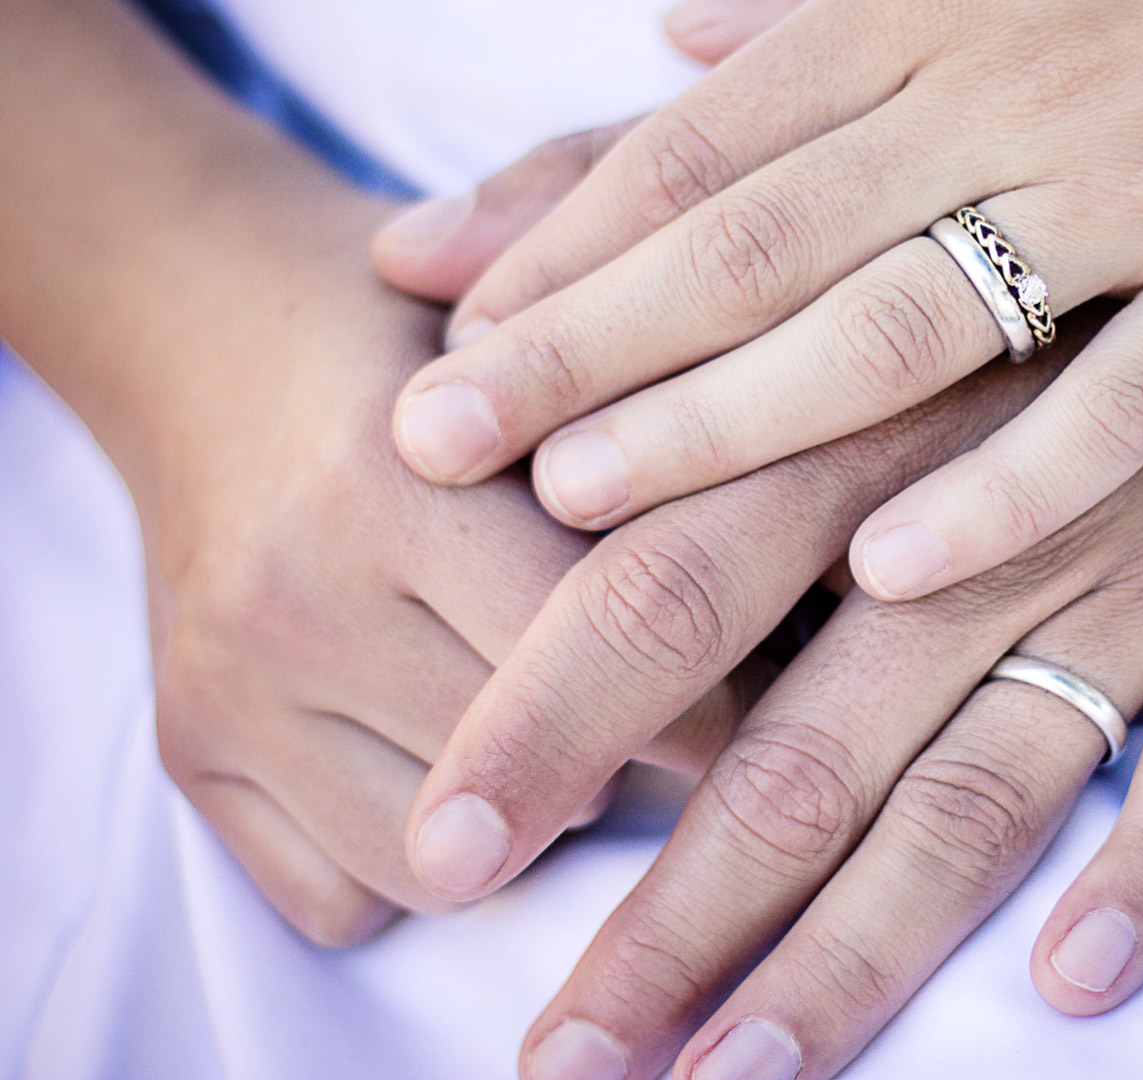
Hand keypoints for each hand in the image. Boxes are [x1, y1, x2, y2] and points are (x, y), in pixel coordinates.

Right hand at [0, 0, 756, 944]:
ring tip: (572, 737)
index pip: (606, 646)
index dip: (728, 695)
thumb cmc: (431, 334)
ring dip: (532, 830)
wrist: (208, 319)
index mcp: (391, 481)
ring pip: (438, 870)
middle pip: (533, 777)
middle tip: (701, 728)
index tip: (797, 700)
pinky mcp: (186, 754)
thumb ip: (668, 442)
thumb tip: (842, 578)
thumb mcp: (559, 344)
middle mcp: (293, 597)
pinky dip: (418, 864)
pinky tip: (462, 774)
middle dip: (644, 766)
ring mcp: (226, 689)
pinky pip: (341, 902)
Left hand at [371, 0, 1142, 605]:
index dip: (560, 255)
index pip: (702, 156)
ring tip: (583, 510)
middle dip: (579, 349)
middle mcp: (1007, 110)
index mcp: (927, 31)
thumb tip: (662, 44)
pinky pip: (1129, 395)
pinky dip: (1012, 481)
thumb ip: (815, 13)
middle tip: (426, 446)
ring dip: (736, 417)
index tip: (435, 352)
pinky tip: (888, 572)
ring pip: (908, 324)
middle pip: (754, 245)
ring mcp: (1139, 197)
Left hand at [389, 6, 1142, 1075]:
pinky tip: (1071, 983)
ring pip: (987, 787)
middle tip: (561, 1062)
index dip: (545, 723)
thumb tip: (411, 259)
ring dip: (859, 950)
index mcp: (858, 411)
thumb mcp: (823, 181)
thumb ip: (614, 216)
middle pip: (805, 742)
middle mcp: (986, 510)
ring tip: (739, 1079)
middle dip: (672, 919)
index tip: (440, 861)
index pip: (668, 582)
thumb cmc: (1035, 200)